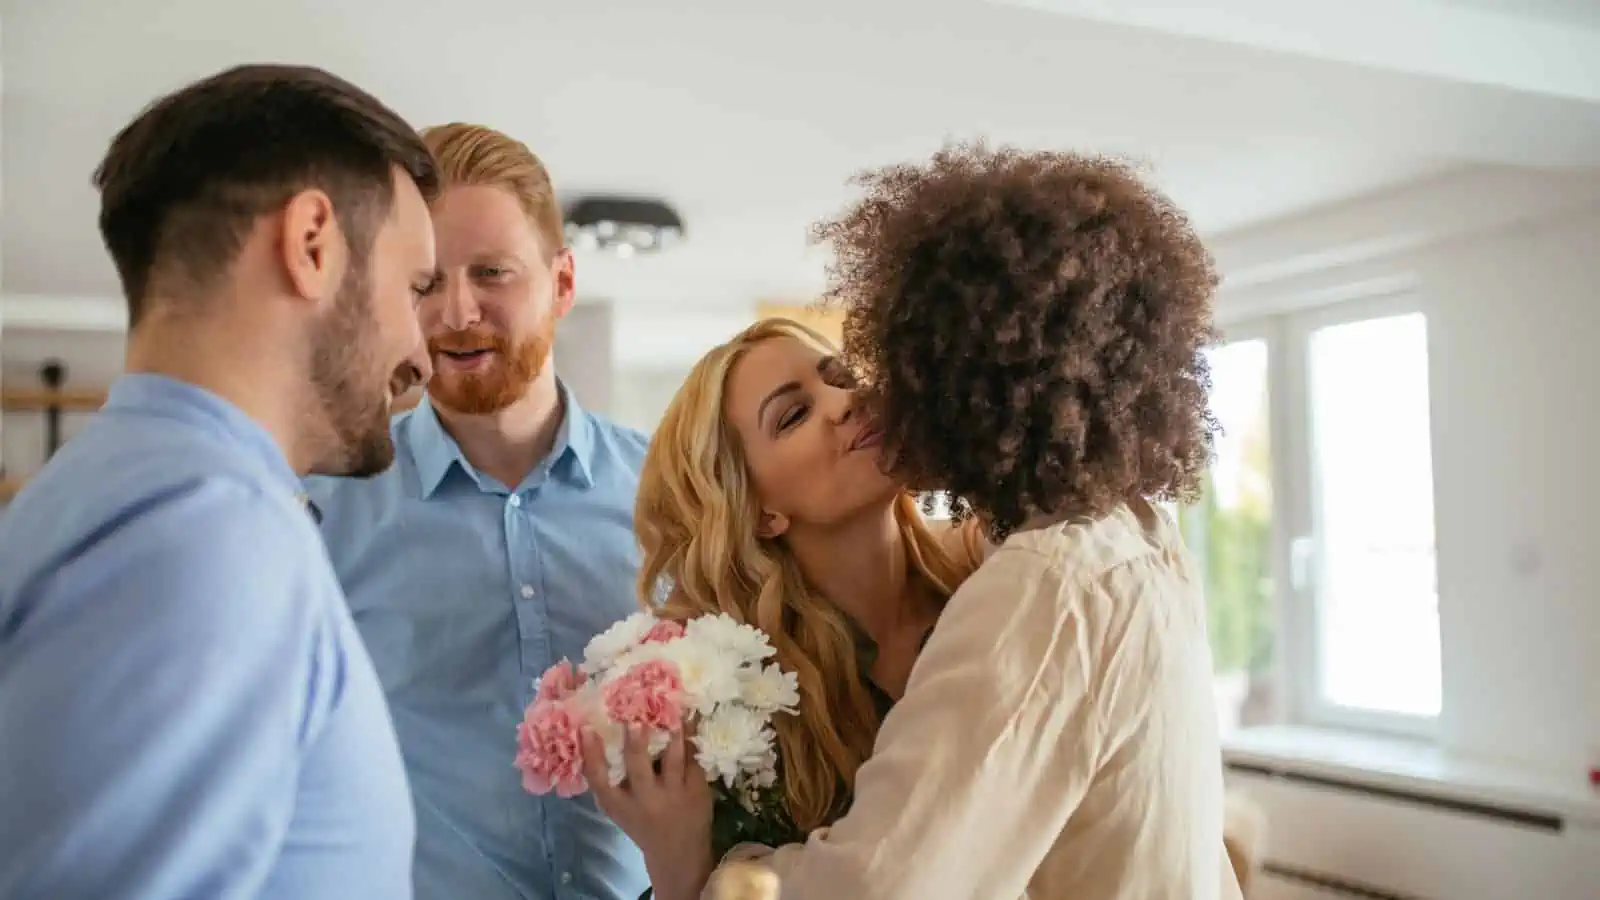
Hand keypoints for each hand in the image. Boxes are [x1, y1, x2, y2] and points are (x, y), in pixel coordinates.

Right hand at [584, 725, 713, 899]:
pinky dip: (691, 736)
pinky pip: (695, 758)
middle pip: (638, 768)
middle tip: (634, 718)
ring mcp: (674, 794)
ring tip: (670, 710)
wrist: (678, 853)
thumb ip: (609, 781)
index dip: (591, 754)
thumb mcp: (619, 806)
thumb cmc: (641, 822)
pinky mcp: (698, 789)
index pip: (598, 780)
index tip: (586, 728)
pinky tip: (690, 717)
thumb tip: (594, 733)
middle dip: (635, 743)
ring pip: (674, 758)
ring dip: (672, 733)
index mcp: (619, 804)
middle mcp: (645, 800)